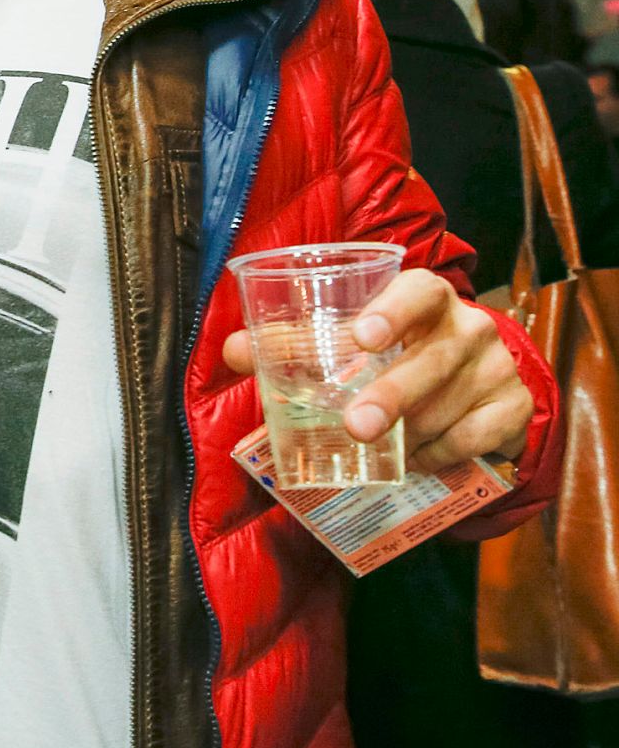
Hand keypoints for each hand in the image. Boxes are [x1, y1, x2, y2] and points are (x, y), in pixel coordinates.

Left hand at [224, 268, 534, 472]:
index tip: (363, 338)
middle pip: (433, 359)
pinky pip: (473, 439)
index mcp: (428, 297)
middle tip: (357, 424)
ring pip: (449, 407)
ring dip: (409, 432)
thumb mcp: (356, 340)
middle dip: (393, 394)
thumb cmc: (400, 352)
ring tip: (379, 444)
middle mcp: (470, 327)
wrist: (479, 383)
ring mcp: (497, 368)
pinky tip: (418, 457)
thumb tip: (232, 350)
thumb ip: (294, 342)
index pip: (419, 290)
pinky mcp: (514, 409)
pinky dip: (439, 453)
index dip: (393, 310)